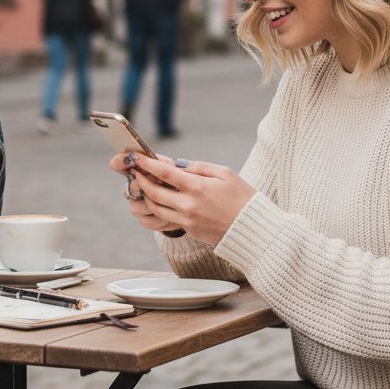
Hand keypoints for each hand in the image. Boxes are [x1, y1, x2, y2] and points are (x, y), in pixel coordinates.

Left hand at [109, 152, 254, 243]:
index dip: (146, 164)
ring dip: (146, 196)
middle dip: (140, 180)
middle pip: (153, 192)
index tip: (135, 157)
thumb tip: (178, 164)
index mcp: (198, 188)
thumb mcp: (225, 173)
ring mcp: (188, 221)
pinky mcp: (190, 231)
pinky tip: (158, 199)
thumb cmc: (243, 198)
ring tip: (143, 185)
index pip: (164, 173)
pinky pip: (167, 219)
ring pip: (156, 208)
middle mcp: (189, 206)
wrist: (254, 231)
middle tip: (135, 171)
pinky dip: (159, 208)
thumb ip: (199, 167)